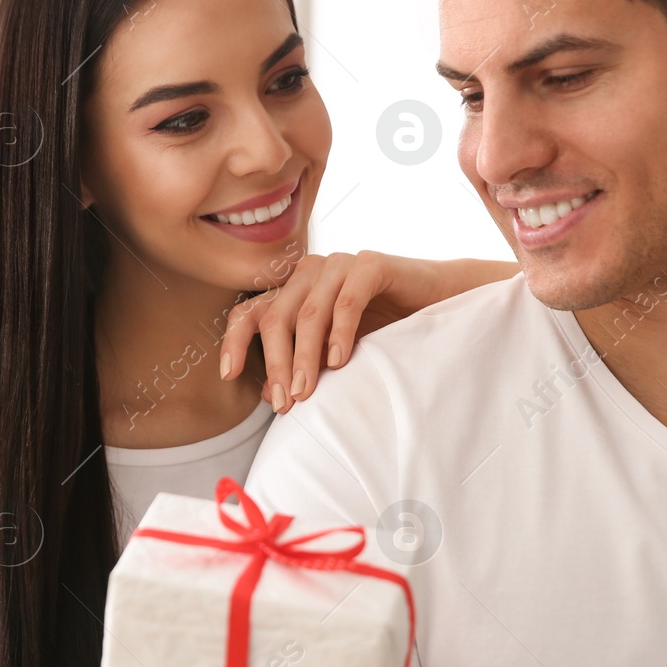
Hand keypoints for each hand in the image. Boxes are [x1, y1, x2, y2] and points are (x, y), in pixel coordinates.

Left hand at [220, 250, 410, 413]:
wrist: (438, 302)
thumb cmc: (384, 327)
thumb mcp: (334, 352)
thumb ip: (304, 364)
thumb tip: (269, 396)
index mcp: (293, 291)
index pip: (250, 312)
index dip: (235, 341)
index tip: (229, 374)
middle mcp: (309, 272)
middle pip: (276, 318)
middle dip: (276, 364)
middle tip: (283, 402)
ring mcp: (338, 265)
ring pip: (308, 313)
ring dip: (304, 356)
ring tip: (305, 391)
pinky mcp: (371, 265)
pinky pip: (347, 301)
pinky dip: (340, 333)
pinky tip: (340, 361)